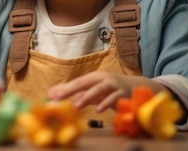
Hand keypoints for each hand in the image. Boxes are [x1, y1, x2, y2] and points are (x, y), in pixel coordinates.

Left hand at [46, 71, 165, 112]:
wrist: (136, 88)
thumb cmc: (109, 90)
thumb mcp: (92, 90)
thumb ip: (74, 92)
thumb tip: (51, 94)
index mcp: (93, 77)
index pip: (76, 83)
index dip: (64, 89)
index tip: (51, 97)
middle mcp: (103, 79)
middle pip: (85, 83)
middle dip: (71, 90)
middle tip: (59, 99)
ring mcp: (114, 86)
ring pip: (99, 89)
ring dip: (87, 97)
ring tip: (77, 105)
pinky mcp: (123, 94)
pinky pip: (114, 98)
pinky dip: (106, 103)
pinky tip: (98, 110)